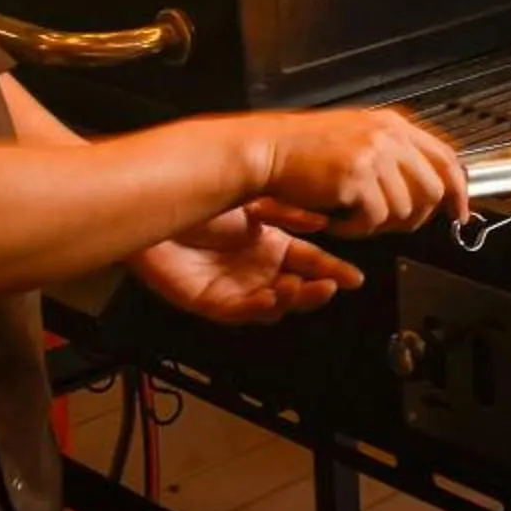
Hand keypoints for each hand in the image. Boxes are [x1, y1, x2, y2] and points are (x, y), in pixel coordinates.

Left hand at [133, 205, 361, 322]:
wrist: (157, 202)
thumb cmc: (197, 198)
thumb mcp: (254, 199)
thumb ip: (289, 212)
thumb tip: (322, 220)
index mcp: (271, 244)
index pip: (310, 263)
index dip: (332, 271)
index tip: (352, 277)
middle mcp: (256, 268)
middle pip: (296, 289)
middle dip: (316, 291)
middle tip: (331, 286)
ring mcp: (235, 286)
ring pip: (272, 306)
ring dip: (289, 300)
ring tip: (300, 288)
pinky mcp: (210, 300)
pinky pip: (239, 312)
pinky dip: (256, 308)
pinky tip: (268, 297)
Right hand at [249, 107, 469, 236]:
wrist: (267, 151)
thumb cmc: (304, 150)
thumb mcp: (359, 139)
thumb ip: (395, 156)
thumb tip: (429, 190)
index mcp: (394, 125)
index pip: (446, 159)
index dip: (458, 191)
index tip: (458, 213)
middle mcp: (389, 137)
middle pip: (432, 190)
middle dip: (415, 217)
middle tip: (387, 224)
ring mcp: (374, 156)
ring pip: (403, 211)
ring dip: (377, 225)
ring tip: (350, 217)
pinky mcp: (356, 177)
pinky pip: (374, 221)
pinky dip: (355, 230)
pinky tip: (335, 219)